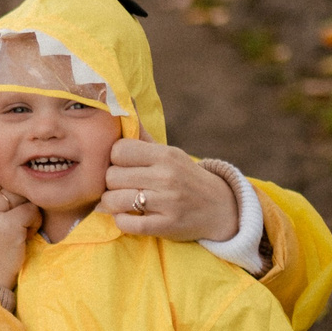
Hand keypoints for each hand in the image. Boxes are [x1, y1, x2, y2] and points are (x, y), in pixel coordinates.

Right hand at [0, 164, 38, 296]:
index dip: (3, 179)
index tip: (3, 198)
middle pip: (6, 177)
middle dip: (14, 195)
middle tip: (9, 215)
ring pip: (20, 192)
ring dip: (25, 208)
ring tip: (15, 225)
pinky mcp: (5, 225)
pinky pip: (30, 208)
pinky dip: (32, 222)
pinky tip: (22, 234)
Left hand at [101, 143, 235, 240]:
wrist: (220, 208)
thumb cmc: (186, 178)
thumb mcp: (169, 154)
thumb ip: (143, 137)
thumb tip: (125, 105)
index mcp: (166, 155)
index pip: (119, 150)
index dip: (114, 159)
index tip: (122, 166)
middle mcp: (167, 176)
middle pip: (112, 176)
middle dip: (111, 182)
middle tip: (120, 186)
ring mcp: (167, 202)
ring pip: (115, 200)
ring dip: (112, 204)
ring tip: (119, 202)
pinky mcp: (166, 225)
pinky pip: (127, 224)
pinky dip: (121, 221)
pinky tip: (128, 216)